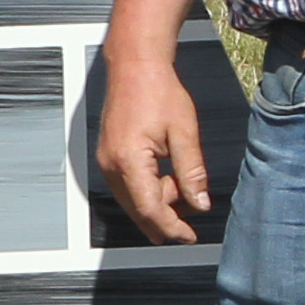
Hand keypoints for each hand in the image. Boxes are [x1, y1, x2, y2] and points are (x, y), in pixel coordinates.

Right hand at [91, 52, 213, 244]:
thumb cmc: (158, 92)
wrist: (134, 67)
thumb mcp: (184, 132)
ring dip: (157, 203)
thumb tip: (199, 203)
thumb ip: (191, 172)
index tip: (189, 237)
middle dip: (163, 220)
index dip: (171, 226)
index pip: (150, 208)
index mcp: (129, 160)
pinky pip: (127, 185)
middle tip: (189, 227)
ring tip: (183, 187)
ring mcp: (105, 161)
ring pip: (131, 199)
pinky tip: (167, 180)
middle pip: (136, 210)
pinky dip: (147, 190)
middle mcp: (110, 165)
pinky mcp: (108, 155)